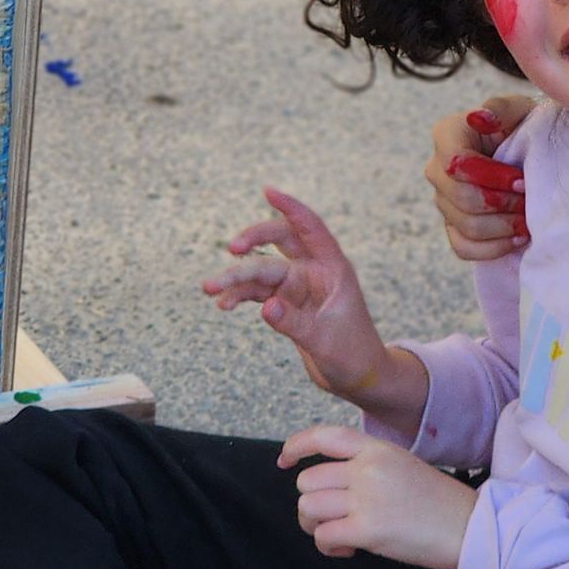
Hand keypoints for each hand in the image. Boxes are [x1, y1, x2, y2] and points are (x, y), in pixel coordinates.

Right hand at [203, 188, 427, 431]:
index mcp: (333, 268)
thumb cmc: (353, 355)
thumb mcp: (325, 340)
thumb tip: (265, 306)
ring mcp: (297, 287)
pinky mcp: (286, 305)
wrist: (358, 378)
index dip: (291, 208)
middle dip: (255, 240)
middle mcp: (314, 272)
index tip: (268, 191)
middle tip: (233, 249)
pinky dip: (239, 296)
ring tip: (210, 289)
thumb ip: (295, 323)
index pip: (311, 228)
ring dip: (237, 277)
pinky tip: (224, 304)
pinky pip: (257, 293)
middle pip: (280, 242)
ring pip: (262, 271)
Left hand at [278, 425, 475, 568]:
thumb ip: (366, 468)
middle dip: (311, 504)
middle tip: (331, 520)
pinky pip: (324, 536)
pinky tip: (349, 551)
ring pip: (308, 508)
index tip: (284, 462)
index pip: (324, 436)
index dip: (296, 446)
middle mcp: (368, 468)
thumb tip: (329, 488)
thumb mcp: (402, 467)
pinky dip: (329, 547)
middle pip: (308, 482)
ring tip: (340, 536)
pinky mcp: (368, 530)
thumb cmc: (438, 504)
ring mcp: (367, 498)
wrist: (470, 527)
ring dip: (316, 527)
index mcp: (377, 449)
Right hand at [425, 98, 533, 262]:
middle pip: (462, 198)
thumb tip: (481, 118)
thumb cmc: (523, 126)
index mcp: (447, 134)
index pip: (456, 162)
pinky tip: (517, 238)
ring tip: (528, 219)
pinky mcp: (454, 227)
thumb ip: (500, 108)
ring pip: (467, 226)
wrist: (528, 152)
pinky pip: (464, 248)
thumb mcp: (519, 108)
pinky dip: (494, 248)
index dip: (491, 176)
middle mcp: (437, 169)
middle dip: (502, 203)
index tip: (522, 179)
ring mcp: (443, 201)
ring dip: (503, 226)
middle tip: (529, 200)